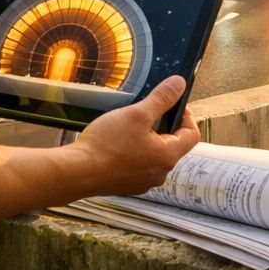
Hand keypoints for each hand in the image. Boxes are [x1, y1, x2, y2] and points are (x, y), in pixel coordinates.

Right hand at [74, 76, 200, 194]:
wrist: (77, 172)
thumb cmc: (105, 146)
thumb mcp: (136, 114)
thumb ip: (161, 99)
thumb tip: (179, 85)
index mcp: (168, 156)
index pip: (192, 134)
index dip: (186, 115)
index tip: (173, 104)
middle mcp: (160, 173)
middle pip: (173, 144)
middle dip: (163, 126)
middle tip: (146, 113)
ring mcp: (143, 181)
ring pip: (155, 155)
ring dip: (147, 139)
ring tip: (128, 128)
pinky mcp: (127, 184)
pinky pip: (139, 165)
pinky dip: (134, 152)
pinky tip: (117, 143)